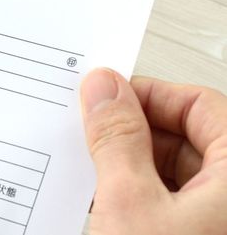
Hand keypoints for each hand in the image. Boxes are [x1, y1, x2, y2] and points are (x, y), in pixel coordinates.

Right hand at [80, 68, 226, 233]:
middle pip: (189, 138)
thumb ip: (116, 138)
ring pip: (179, 172)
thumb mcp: (130, 202)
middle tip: (96, 136)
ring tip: (97, 177)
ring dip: (133, 168)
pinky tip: (110, 207)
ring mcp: (222, 219)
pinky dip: (143, 198)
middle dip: (135, 135)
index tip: (106, 98)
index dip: (148, 96)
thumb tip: (104, 90)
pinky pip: (177, 204)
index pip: (201, 104)